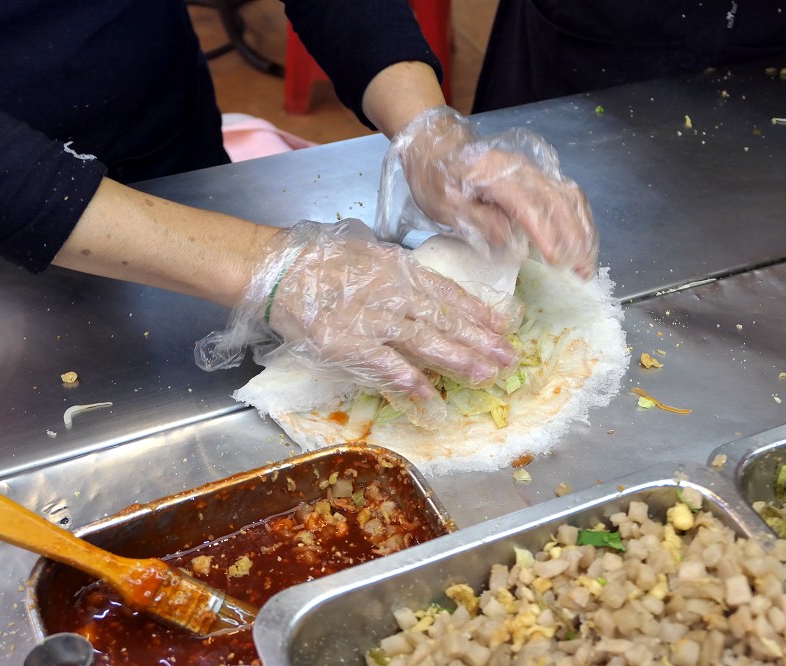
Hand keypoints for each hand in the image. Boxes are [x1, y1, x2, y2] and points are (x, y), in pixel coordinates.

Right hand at [197, 220, 519, 427]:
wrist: (276, 269)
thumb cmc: (317, 259)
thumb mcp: (366, 253)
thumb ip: (396, 273)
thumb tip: (423, 291)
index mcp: (398, 270)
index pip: (447, 293)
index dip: (477, 311)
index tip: (503, 326)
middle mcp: (393, 293)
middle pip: (445, 319)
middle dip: (480, 340)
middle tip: (509, 357)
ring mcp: (372, 318)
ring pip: (425, 340)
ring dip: (458, 358)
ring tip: (486, 374)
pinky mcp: (348, 342)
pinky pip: (386, 364)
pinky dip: (409, 380)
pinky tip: (431, 395)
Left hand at [379, 106, 597, 278]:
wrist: (436, 145)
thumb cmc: (435, 178)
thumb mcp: (444, 205)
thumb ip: (479, 221)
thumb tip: (511, 242)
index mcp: (495, 175)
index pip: (529, 206)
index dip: (546, 233)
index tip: (556, 261)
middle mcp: (522, 170)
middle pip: (559, 202)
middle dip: (574, 239)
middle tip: (581, 272)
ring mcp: (534, 171)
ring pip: (570, 198)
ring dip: (583, 231)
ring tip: (587, 263)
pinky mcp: (539, 177)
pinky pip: (569, 196)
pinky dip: (581, 219)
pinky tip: (584, 241)